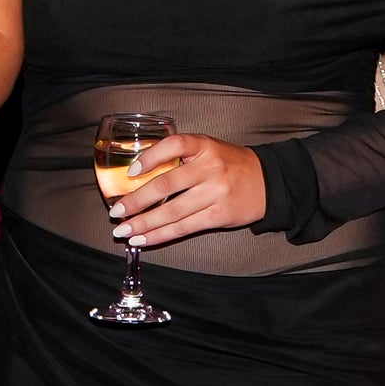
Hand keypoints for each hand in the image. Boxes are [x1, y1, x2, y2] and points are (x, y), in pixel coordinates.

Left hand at [107, 133, 266, 247]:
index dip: (149, 158)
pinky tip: (144, 240)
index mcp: (204, 146)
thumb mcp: (207, 149)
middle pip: (165, 186)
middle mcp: (210, 168)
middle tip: (116, 212)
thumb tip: (137, 175)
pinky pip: (184, 228)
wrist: (268, 182)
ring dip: (144, 224)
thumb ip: (179, 156)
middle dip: (136, 202)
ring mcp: (216, 193)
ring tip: (123, 231)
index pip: (173, 145)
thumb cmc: (229, 164)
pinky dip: (160, 235)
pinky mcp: (219, 215)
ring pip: (172, 212)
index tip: (131, 172)